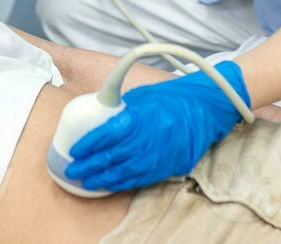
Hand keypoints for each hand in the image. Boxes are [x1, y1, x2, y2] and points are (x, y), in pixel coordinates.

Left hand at [64, 61, 250, 192]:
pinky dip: (123, 182)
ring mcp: (161, 154)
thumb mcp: (143, 96)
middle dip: (90, 165)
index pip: (109, 133)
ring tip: (86, 180)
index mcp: (142, 116)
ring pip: (126, 172)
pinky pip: (141, 178)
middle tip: (73, 169)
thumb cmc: (173, 98)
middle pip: (114, 157)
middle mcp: (151, 137)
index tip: (75, 149)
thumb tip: (98, 119)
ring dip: (103, 178)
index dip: (89, 143)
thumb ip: (121, 110)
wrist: (206, 109)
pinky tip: (110, 183)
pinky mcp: (169, 166)